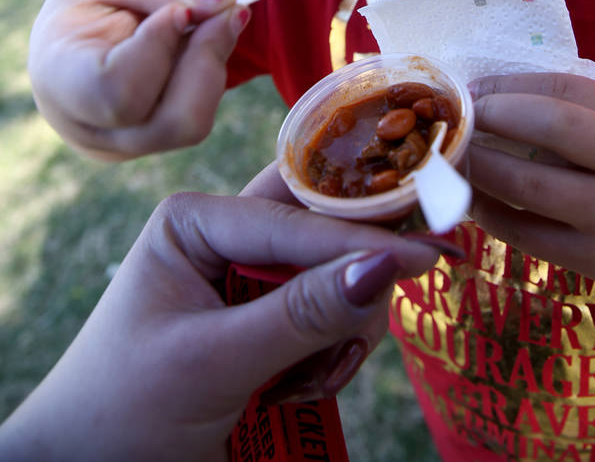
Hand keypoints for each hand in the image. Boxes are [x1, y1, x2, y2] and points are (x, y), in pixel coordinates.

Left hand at [0, 193, 438, 461]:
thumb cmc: (125, 412)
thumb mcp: (211, 363)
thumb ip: (300, 315)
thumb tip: (386, 268)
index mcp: (197, 220)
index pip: (298, 221)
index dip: (366, 241)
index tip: (431, 256)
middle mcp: (228, 235)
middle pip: (325, 235)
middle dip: (352, 281)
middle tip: (393, 305)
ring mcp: (249, 278)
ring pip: (334, 280)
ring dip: (338, 334)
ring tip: (304, 388)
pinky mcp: (266, 319)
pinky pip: (327, 319)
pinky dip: (329, 356)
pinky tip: (297, 395)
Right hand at [28, 0, 247, 158]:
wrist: (78, 34)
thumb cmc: (89, 0)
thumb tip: (222, 5)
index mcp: (59, 79)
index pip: (117, 91)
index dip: (159, 49)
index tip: (180, 10)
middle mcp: (89, 130)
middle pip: (171, 121)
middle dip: (207, 57)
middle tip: (227, 8)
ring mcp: (123, 148)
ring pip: (193, 122)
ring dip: (214, 62)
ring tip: (205, 18)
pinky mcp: (154, 145)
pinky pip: (199, 115)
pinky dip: (209, 72)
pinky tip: (195, 42)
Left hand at [467, 73, 594, 313]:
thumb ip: (577, 107)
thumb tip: (495, 92)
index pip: (564, 91)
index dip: (510, 86)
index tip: (473, 88)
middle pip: (551, 128)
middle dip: (494, 116)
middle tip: (458, 117)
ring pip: (529, 186)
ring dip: (480, 166)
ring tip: (452, 155)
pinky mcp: (590, 260)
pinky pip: (525, 235)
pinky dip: (488, 213)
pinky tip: (469, 198)